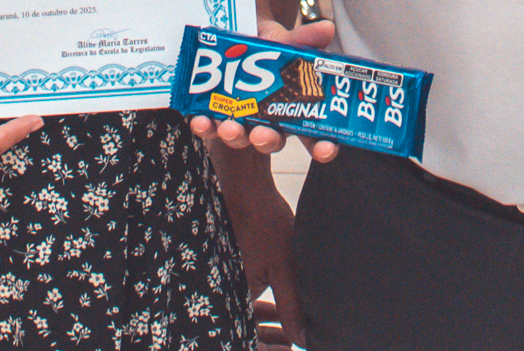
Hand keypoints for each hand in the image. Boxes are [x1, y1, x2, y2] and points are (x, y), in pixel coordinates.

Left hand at [188, 18, 340, 162]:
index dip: (322, 146)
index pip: (313, 135)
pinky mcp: (215, 113)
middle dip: (266, 140)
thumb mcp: (289, 41)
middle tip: (261, 135)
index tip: (326, 149)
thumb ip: (306, 39)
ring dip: (234, 136)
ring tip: (229, 128)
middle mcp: (268, 120)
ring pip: (239, 137)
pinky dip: (205, 126)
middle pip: (271, 140)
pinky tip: (201, 121)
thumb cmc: (271, 45)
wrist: (239, 28)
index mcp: (293, 109)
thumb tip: (327, 28)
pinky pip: (210, 125)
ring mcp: (241, 119)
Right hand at [215, 140, 307, 348]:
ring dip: (263, 325)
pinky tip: (274, 305)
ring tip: (285, 328)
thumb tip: (303, 338)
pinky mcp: (223, 271)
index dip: (268, 347)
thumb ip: (293, 306)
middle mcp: (220, 291)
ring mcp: (220, 280)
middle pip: (245, 327)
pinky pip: (238, 300)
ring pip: (242, 315)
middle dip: (266, 339)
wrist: (244, 188)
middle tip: (288, 343)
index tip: (287, 349)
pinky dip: (257, 308)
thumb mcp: (285, 268)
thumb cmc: (262, 222)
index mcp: (232, 297)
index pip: (248, 336)